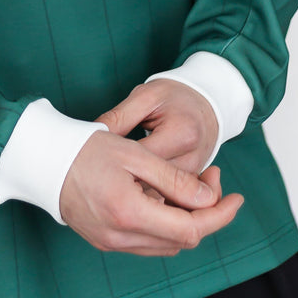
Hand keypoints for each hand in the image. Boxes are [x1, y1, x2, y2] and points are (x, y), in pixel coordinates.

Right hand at [58, 128, 243, 256]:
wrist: (40, 161)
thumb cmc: (85, 149)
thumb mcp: (135, 155)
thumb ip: (176, 180)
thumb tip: (210, 199)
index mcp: (129, 214)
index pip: (191, 229)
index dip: (220, 215)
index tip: (237, 197)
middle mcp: (120, 238)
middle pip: (182, 241)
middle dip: (206, 214)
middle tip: (213, 178)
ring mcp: (111, 243)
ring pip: (166, 244)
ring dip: (187, 220)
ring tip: (192, 185)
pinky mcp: (104, 240)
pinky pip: (147, 241)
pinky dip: (165, 224)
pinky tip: (166, 198)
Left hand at [98, 78, 222, 199]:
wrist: (208, 104)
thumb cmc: (173, 97)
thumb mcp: (145, 97)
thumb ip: (118, 118)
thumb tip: (89, 136)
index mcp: (181, 133)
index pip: (142, 160)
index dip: (114, 164)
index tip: (91, 165)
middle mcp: (192, 158)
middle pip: (152, 184)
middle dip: (122, 185)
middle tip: (94, 183)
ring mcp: (195, 175)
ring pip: (160, 197)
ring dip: (135, 198)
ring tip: (108, 191)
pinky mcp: (195, 185)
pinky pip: (169, 200)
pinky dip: (149, 200)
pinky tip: (129, 197)